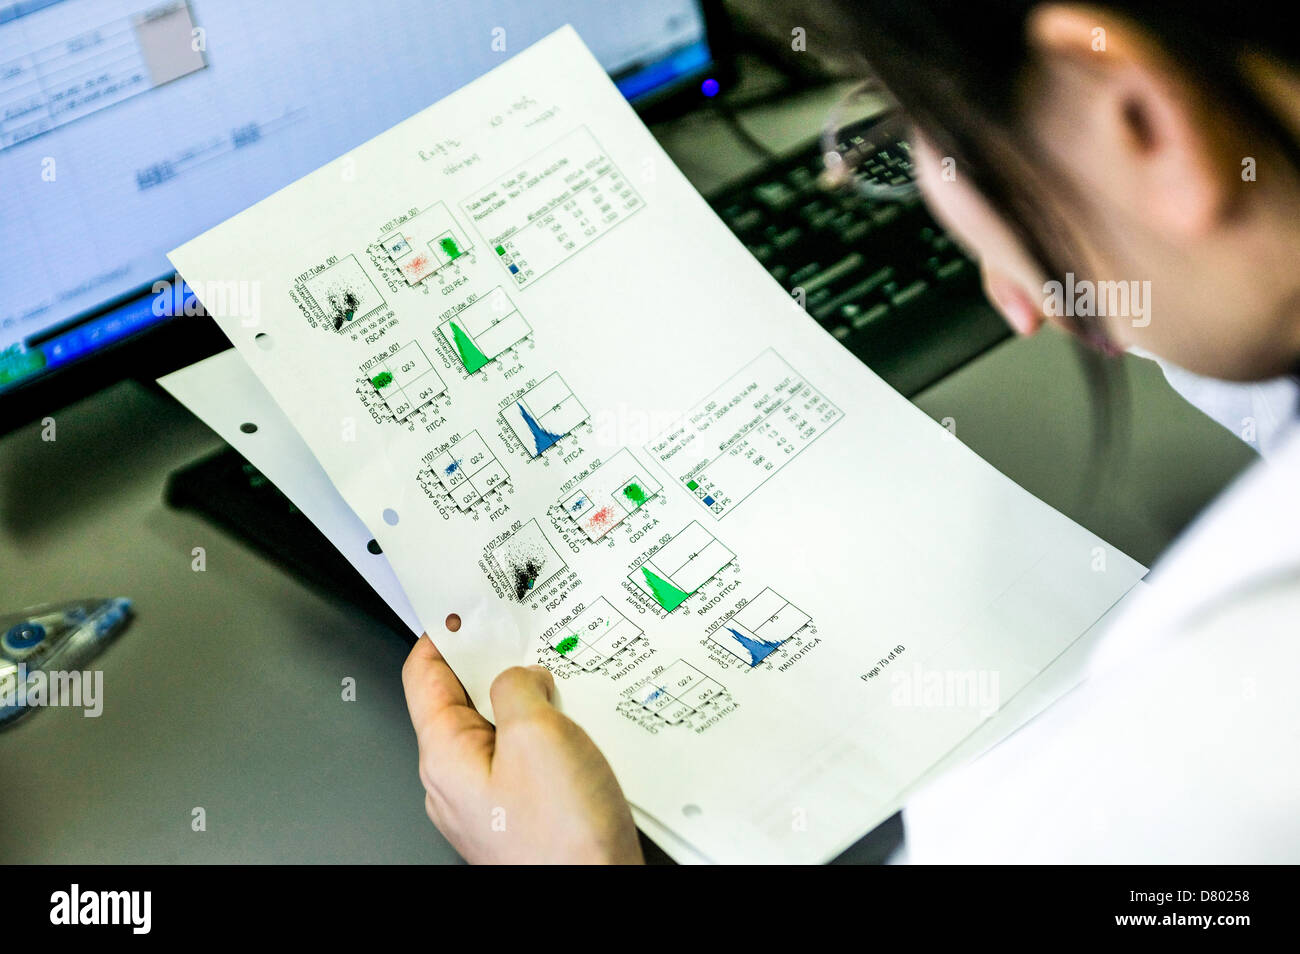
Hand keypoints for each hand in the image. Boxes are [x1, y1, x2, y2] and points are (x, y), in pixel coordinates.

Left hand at [401, 633, 643, 863]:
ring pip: (497, 731)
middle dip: (492, 666)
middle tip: (522, 640)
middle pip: (461, 701)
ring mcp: (488, 802)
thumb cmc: (563, 843)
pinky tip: (573, 731)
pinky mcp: (520, 815)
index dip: (440, 636)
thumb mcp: (539, 735)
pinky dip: (544, 736)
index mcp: (444, 757)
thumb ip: (518, 688)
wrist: (597, 897)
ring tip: (557, 688)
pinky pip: (522, 760)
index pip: (422, 677)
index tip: (459, 611)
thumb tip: (519, 675)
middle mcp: (456, 783)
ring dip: (525, 703)